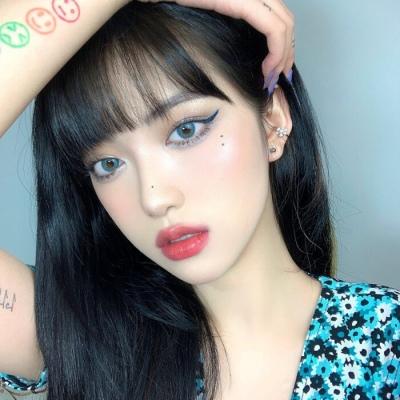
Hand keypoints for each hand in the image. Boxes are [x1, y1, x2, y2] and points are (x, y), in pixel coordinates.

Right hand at [135, 0, 294, 89]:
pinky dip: (276, 51)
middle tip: (278, 78)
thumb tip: (230, 52)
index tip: (275, 69)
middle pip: (284, 19)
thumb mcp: (201, 17)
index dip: (281, 44)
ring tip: (273, 79)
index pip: (274, 17)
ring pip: (283, 24)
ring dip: (283, 55)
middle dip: (287, 52)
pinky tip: (267, 69)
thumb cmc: (165, 1)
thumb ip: (221, 26)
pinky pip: (271, 27)